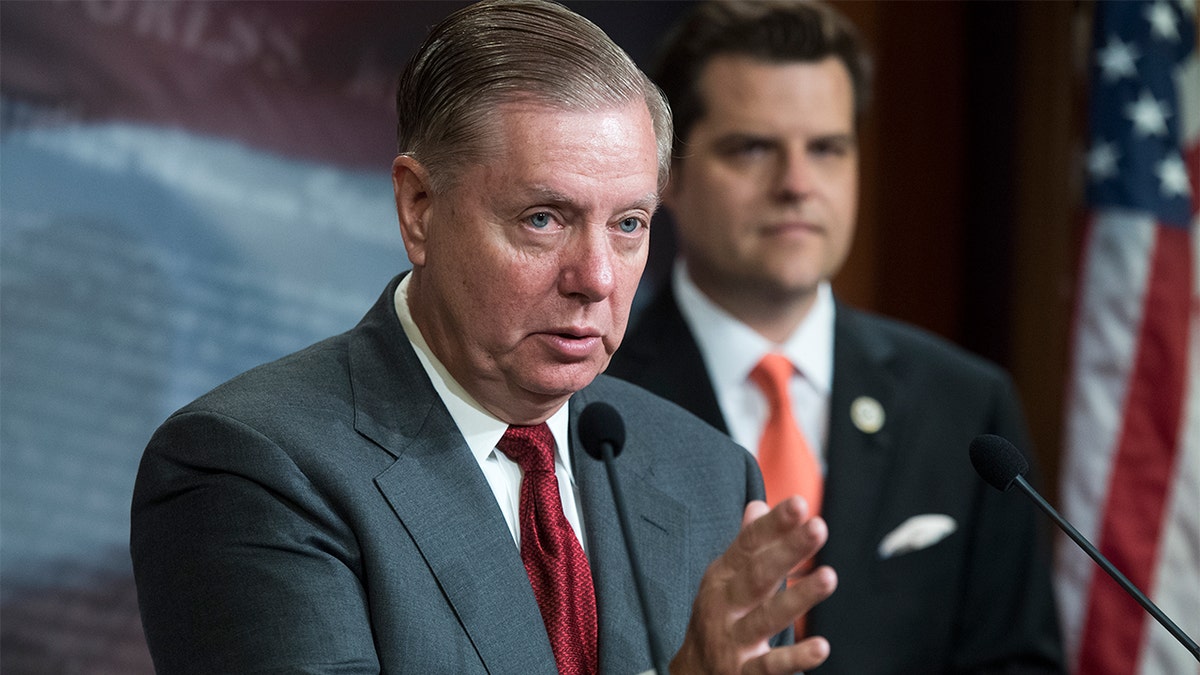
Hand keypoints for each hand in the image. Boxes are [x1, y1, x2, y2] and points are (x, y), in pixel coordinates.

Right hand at [670, 497, 836, 674]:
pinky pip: (770, 666)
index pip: (748, 545)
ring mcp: (733, 640)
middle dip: (787, 550)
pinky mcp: (743, 674)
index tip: (799, 504)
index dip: (773, 525)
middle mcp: (724, 605)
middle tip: (818, 528)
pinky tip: (821, 647)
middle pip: (757, 575)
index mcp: (722, 578)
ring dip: (798, 597)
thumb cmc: (717, 618)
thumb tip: (759, 505)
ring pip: (766, 618)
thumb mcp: (725, 579)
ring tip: (828, 577)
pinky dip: (795, 659)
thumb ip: (747, 545)